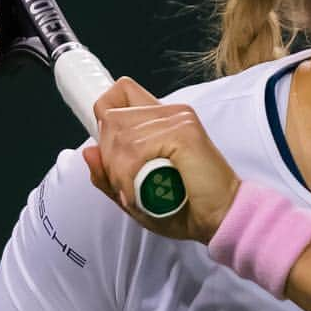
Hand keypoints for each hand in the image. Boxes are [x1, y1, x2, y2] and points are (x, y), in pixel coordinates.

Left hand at [83, 75, 240, 244]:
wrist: (222, 218)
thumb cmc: (186, 208)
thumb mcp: (136, 195)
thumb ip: (110, 175)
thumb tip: (89, 152)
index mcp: (162, 119)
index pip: (120, 92)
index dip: (106, 116)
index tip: (113, 152)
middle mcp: (170, 112)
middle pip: (111, 119)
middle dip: (109, 159)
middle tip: (126, 186)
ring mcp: (177, 119)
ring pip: (120, 137)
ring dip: (120, 173)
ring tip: (137, 193)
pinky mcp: (183, 133)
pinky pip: (136, 150)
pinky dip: (131, 178)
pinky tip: (144, 193)